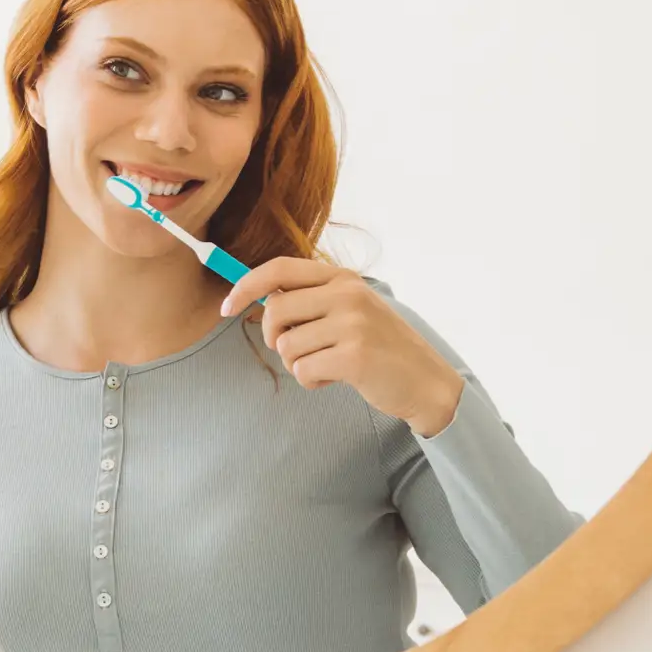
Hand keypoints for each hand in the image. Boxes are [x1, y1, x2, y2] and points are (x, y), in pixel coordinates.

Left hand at [218, 258, 464, 435]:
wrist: (425, 381)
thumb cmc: (381, 348)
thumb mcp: (352, 310)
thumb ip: (313, 300)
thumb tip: (258, 298)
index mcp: (342, 278)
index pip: (278, 269)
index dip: (245, 286)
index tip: (225, 307)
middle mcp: (347, 294)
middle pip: (275, 311)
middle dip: (274, 338)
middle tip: (295, 352)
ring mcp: (352, 323)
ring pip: (286, 345)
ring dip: (298, 365)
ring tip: (326, 367)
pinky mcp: (354, 356)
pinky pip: (303, 371)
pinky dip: (311, 382)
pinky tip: (335, 380)